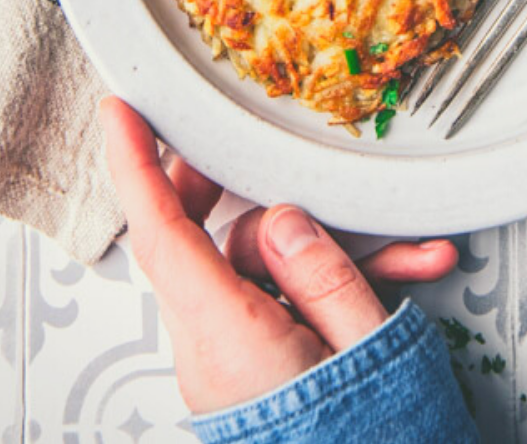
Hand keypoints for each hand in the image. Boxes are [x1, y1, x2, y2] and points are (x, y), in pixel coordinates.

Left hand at [100, 97, 457, 414]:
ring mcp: (231, 367)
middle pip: (201, 244)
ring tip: (407, 253)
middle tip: (252, 152)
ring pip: (259, 273)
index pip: (162, 235)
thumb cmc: (375, 436)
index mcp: (230, 339)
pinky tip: (401, 277)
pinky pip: (279, 308)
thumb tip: (285, 220)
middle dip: (232, 192)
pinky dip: (332, 291)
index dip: (136, 166)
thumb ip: (323, 269)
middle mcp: (215, 353)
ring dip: (328, 254)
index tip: (119, 114)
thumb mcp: (365, 340)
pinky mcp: (254, 375)